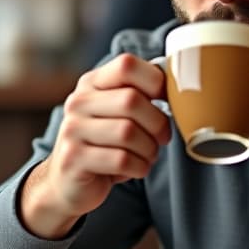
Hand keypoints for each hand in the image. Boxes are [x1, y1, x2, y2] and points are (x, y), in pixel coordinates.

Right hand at [20, 54, 170, 238]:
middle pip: (132, 101)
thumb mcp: (118, 113)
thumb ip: (140, 94)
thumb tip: (179, 84)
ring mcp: (72, 130)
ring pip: (128, 132)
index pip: (126, 65)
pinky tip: (137, 168)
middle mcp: (78, 102)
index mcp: (92, 83)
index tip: (165, 100)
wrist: (69, 183)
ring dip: (149, 149)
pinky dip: (140, 167)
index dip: (155, 81)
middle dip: (157, 123)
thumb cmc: (106, 144)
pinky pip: (121, 159)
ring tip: (148, 155)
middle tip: (163, 137)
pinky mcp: (74, 159)